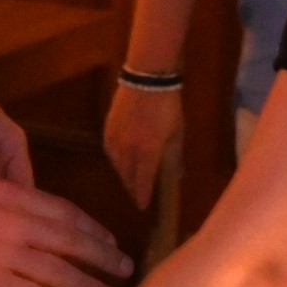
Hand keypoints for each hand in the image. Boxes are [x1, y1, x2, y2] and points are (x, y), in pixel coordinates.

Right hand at [0, 180, 133, 286]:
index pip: (61, 210)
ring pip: (57, 269)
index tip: (109, 240)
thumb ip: (3, 212)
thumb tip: (33, 231)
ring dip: (90, 285)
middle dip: (101, 255)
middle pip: (68, 238)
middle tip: (125, 268)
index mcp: (6, 194)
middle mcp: (9, 217)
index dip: (90, 227)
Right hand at [104, 83, 181, 210]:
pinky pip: (109, 151)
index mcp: (147, 154)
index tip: (143, 207)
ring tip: (129, 179)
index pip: (142, 183)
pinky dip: (114, 159)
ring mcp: (115, 138)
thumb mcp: (177, 133)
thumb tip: (178, 176)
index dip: (142, 196)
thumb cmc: (168, 106)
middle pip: (127, 176)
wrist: (147, 79)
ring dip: (123, 174)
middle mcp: (127, 151)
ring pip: (116, 165)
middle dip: (132, 187)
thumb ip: (175, 157)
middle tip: (137, 194)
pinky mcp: (107, 127)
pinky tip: (118, 160)